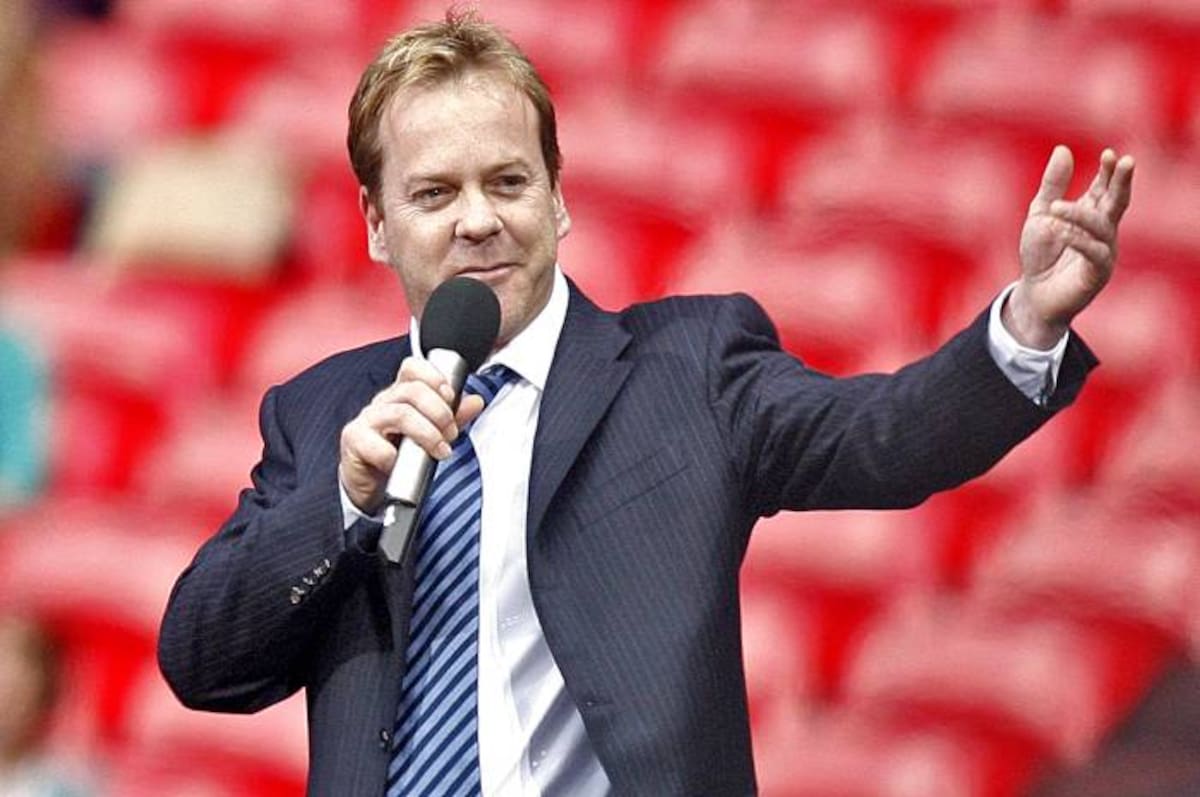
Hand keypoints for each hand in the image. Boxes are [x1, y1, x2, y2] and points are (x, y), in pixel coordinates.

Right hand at [338, 357, 484, 513]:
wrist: (372, 484)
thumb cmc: (401, 453)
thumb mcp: (432, 432)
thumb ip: (453, 417)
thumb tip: (475, 401)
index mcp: (401, 394)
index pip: (413, 368)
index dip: (434, 378)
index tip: (451, 398)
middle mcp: (383, 402)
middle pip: (412, 391)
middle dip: (440, 413)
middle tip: (450, 434)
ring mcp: (367, 419)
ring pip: (400, 414)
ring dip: (427, 434)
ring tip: (439, 450)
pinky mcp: (354, 441)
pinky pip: (377, 445)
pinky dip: (394, 458)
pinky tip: (400, 465)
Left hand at [1006, 145, 1133, 348]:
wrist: (1033, 293)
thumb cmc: (1040, 253)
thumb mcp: (1041, 213)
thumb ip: (1052, 185)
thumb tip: (1063, 148)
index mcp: (1091, 213)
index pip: (1106, 187)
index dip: (1109, 171)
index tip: (1109, 154)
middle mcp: (1103, 230)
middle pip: (1118, 202)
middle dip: (1122, 182)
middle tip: (1126, 161)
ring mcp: (1104, 251)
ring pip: (1102, 226)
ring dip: (1080, 214)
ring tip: (1055, 207)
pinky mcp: (1098, 272)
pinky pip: (1093, 252)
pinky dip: (1076, 238)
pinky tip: (1060, 229)